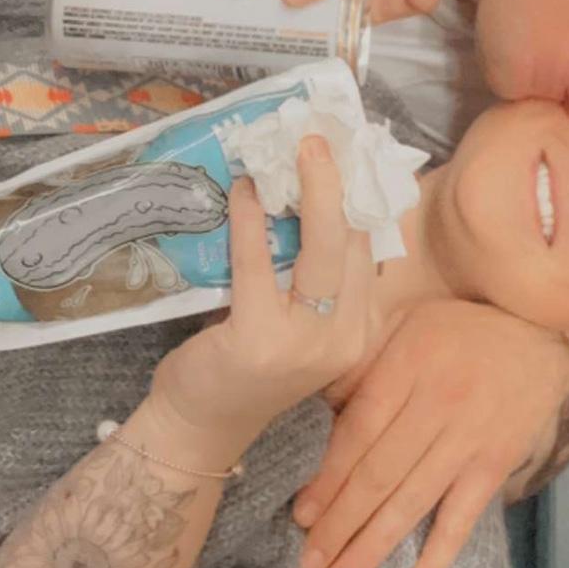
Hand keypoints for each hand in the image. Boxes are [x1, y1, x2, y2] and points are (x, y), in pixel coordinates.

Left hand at [149, 140, 377, 461]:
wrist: (200, 426)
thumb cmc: (249, 363)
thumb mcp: (299, 322)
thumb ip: (314, 275)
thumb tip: (314, 198)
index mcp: (359, 329)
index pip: (368, 251)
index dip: (357, 198)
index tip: (345, 155)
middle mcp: (344, 338)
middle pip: (351, 245)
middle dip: (338, 185)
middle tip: (318, 140)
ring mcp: (305, 343)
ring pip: (320, 252)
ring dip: (308, 194)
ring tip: (292, 153)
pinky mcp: (259, 340)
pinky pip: (259, 265)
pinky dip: (251, 222)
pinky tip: (243, 193)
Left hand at [293, 301, 568, 567]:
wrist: (542, 329)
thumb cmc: (463, 328)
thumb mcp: (411, 321)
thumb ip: (370, 360)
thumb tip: (324, 408)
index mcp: (409, 361)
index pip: (359, 430)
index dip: (328, 477)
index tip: (303, 515)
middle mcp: (438, 401)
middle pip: (379, 473)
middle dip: (339, 524)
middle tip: (309, 566)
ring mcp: (470, 436)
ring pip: (412, 501)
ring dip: (371, 548)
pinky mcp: (497, 461)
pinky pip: (462, 517)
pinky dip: (438, 558)